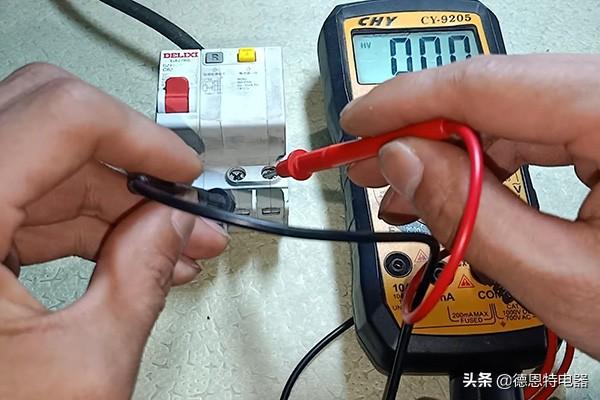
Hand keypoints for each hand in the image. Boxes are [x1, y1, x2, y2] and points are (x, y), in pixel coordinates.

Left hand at [0, 63, 228, 398]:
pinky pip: (21, 206)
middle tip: (180, 206)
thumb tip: (177, 222)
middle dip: (131, 170)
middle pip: (47, 130)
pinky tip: (127, 255)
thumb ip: (143, 280)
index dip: (137, 135)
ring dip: (114, 205)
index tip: (179, 169)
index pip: (59, 117)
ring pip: (41, 170)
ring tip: (170, 246)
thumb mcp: (83, 367)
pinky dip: (80, 226)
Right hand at [340, 54, 599, 359]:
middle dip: (423, 131)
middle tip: (369, 163)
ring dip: (453, 149)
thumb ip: (472, 216)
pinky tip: (460, 184)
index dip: (408, 103)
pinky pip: (543, 132)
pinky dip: (493, 159)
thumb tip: (404, 164)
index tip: (358, 127)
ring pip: (517, 113)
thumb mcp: (566, 280)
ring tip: (405, 185)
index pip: (489, 84)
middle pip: (500, 93)